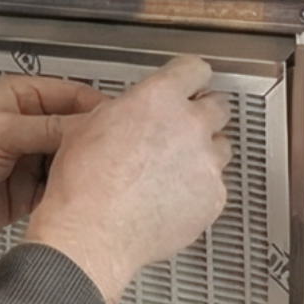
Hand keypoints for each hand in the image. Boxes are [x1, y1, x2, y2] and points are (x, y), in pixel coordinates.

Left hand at [0, 77, 100, 290]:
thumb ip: (45, 128)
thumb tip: (86, 126)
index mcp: (21, 98)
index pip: (73, 97)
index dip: (98, 111)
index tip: (122, 126)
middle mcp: (30, 127)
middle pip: (78, 132)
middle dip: (96, 145)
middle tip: (121, 158)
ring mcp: (30, 161)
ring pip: (72, 164)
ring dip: (85, 172)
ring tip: (108, 180)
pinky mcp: (28, 194)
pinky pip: (59, 191)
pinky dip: (71, 196)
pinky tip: (84, 199)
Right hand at [25, 55, 232, 303]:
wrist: (92, 233)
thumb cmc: (84, 185)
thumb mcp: (87, 126)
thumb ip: (124, 111)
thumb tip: (132, 113)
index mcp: (158, 99)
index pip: (194, 70)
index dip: (190, 77)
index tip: (191, 83)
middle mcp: (189, 126)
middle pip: (219, 106)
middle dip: (202, 114)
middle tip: (182, 129)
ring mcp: (206, 163)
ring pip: (220, 148)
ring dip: (203, 154)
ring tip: (173, 171)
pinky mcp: (213, 198)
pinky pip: (215, 186)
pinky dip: (198, 191)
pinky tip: (171, 199)